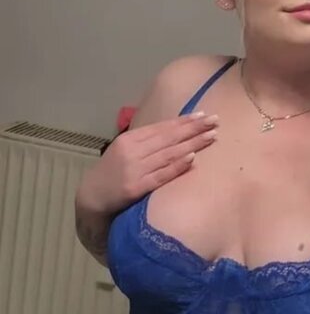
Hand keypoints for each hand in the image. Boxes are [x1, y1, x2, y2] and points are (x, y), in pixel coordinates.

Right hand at [77, 113, 218, 215]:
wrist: (91, 197)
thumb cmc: (113, 173)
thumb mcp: (125, 151)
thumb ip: (147, 143)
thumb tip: (176, 132)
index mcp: (130, 139)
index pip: (162, 128)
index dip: (184, 121)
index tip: (204, 115)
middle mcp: (132, 151)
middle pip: (168, 138)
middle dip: (194, 129)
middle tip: (215, 121)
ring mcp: (134, 169)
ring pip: (168, 154)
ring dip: (192, 144)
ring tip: (211, 136)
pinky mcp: (135, 187)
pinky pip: (161, 175)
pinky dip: (177, 166)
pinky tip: (193, 157)